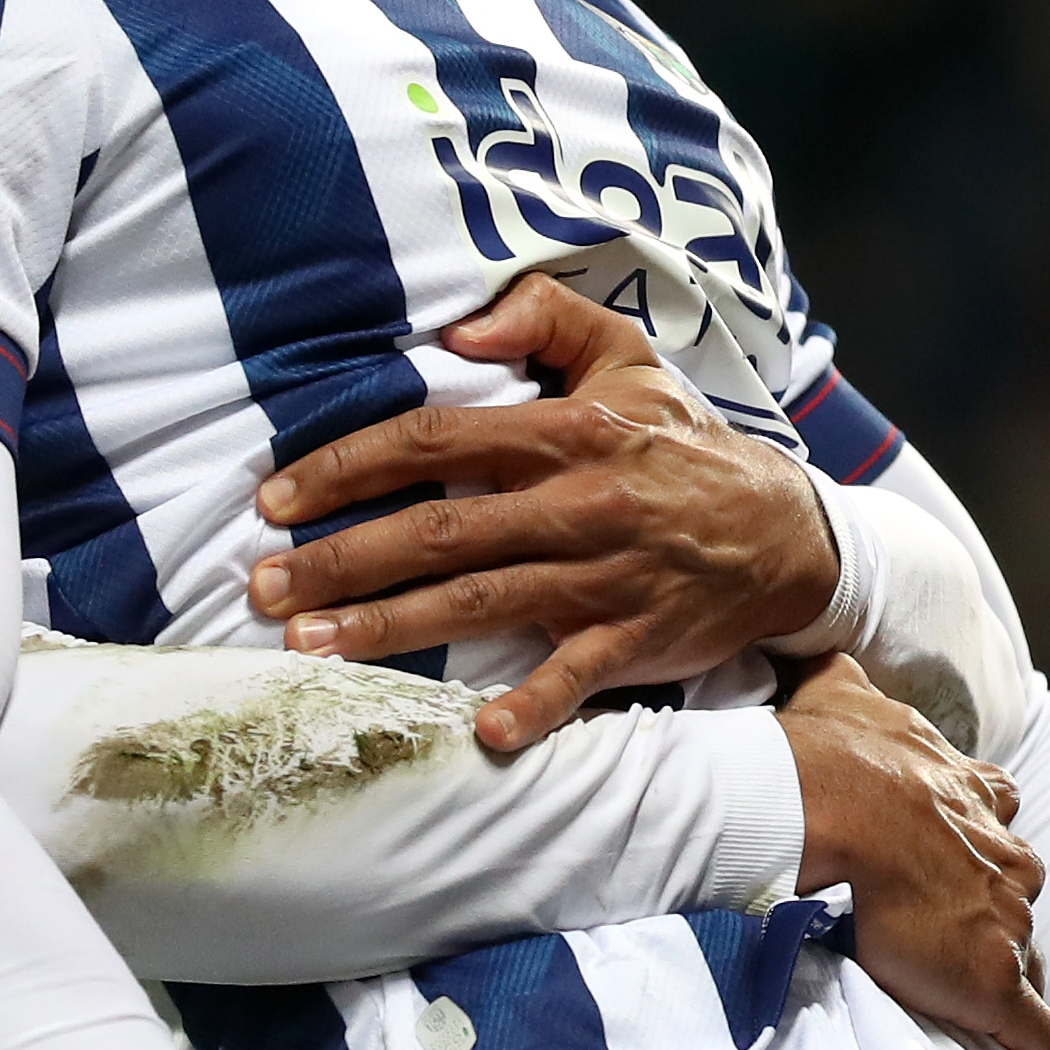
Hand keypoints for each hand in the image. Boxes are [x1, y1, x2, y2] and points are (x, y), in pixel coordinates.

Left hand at [249, 276, 840, 755]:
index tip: (277, 498)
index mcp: (566, 432)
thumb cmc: (683, 444)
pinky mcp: (633, 640)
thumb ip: (546, 317)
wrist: (787, 532)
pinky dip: (533, 706)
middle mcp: (578, 504)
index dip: (350, 466)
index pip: (437, 439)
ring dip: (390, 629)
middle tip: (263, 588)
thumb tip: (457, 328)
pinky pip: (575, 677)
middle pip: (441, 531)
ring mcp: (604, 578)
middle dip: (343, 561)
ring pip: (482, 602)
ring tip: (309, 649)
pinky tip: (479, 732)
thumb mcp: (629, 357)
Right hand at [779, 656, 1049, 1049]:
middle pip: (1017, 889)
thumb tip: (822, 653)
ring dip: (994, 968)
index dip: (973, 845)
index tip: (940, 864)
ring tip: (950, 992)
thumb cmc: (828, 761)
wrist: (825, 816)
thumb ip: (845, 680)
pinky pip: (1033, 1025)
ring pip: (1025, 951)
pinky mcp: (997, 983)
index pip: (999, 818)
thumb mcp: (839, 694)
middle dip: (987, 908)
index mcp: (978, 794)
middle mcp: (1006, 853)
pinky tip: (1000, 1048)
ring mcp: (1009, 920)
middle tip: (934, 930)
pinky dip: (1019, 1037)